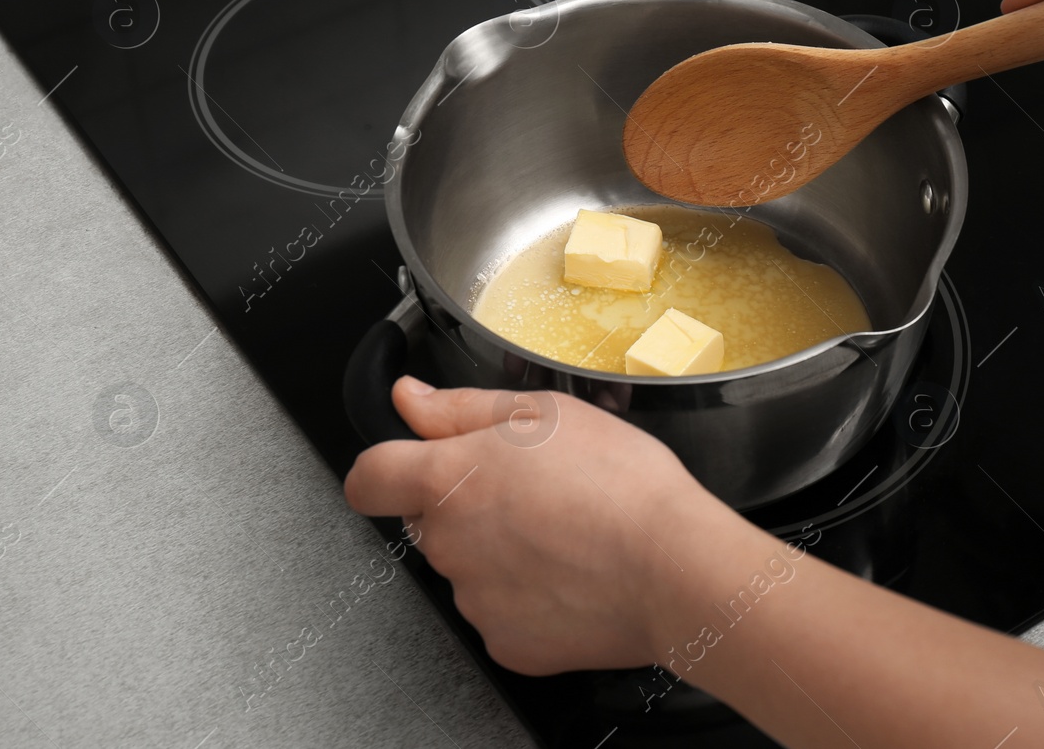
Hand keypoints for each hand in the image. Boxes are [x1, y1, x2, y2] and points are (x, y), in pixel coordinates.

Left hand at [343, 378, 755, 674]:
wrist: (674, 566)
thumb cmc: (621, 483)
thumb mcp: (545, 413)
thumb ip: (463, 408)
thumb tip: (410, 399)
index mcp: (449, 480)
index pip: (369, 478)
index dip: (388, 469)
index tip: (413, 467)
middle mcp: (449, 544)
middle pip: (432, 522)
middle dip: (469, 506)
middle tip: (535, 491)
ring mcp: (475, 601)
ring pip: (470, 568)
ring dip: (501, 552)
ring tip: (568, 533)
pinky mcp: (507, 644)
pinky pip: (502, 614)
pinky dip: (529, 598)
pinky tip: (574, 576)